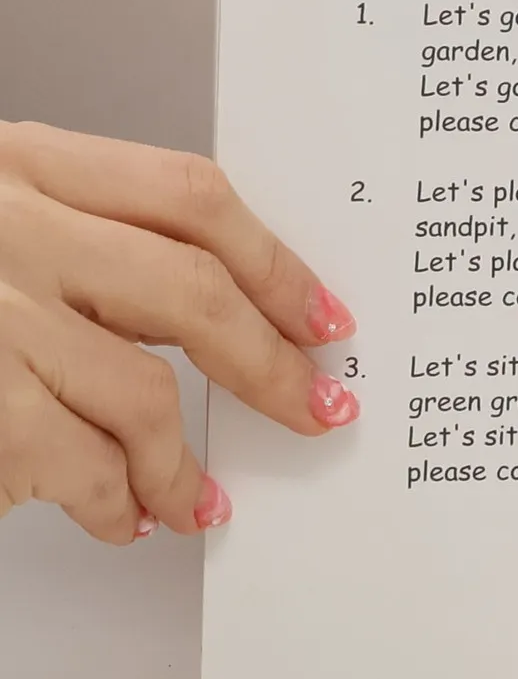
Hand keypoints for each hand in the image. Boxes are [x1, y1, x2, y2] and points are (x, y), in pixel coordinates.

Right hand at [0, 123, 358, 543]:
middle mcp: (5, 226)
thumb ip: (88, 239)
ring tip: (195, 501)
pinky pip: (71, 462)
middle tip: (314, 410)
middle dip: (271, 365)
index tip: (324, 317)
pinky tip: (119, 517)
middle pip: (190, 293)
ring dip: (181, 464)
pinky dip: (109, 500)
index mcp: (23, 162)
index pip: (191, 196)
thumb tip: (225, 313)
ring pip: (140, 393)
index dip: (277, 262)